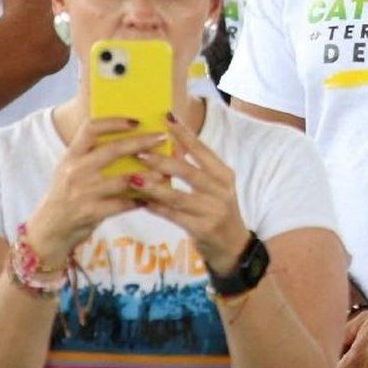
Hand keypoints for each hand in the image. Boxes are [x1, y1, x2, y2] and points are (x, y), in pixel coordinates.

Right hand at [26, 116, 154, 264]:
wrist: (49, 229)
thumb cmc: (67, 194)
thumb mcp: (71, 169)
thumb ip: (92, 156)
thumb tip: (130, 139)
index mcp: (71, 155)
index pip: (91, 128)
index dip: (114, 122)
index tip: (137, 120)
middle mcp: (75, 171)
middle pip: (113, 150)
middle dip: (141, 142)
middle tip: (161, 137)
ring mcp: (83, 192)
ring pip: (123, 179)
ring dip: (148, 174)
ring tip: (166, 171)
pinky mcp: (91, 212)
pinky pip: (123, 204)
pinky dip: (140, 200)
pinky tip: (152, 197)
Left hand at [132, 114, 251, 271]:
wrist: (233, 248)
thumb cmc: (218, 212)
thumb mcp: (214, 187)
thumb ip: (195, 167)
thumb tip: (171, 145)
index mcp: (224, 175)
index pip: (202, 150)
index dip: (184, 134)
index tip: (166, 119)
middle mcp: (221, 191)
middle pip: (188, 171)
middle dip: (162, 161)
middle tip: (139, 152)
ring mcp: (213, 211)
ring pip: (177, 195)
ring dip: (153, 186)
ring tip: (133, 178)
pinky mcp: (202, 229)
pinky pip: (174, 216)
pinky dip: (157, 208)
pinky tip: (141, 202)